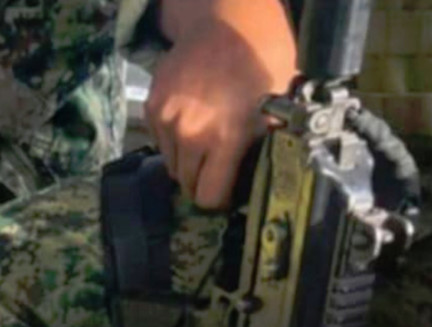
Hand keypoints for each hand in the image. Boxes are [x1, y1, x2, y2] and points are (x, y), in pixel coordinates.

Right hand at [147, 22, 295, 209]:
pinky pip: (160, 140)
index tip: (225, 193)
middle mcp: (190, 133)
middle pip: (186, 183)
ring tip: (205, 142)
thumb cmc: (262, 59)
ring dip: (186, 160)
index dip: (219, 199)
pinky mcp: (152, 108)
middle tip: (218, 168)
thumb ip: (262, 143)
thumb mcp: (279, 104)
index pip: (208, 195)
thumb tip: (255, 175)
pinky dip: (173, 139)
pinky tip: (192, 121)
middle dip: (201, 181)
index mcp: (226, 137)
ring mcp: (167, 119)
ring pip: (170, 163)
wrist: (227, 21)